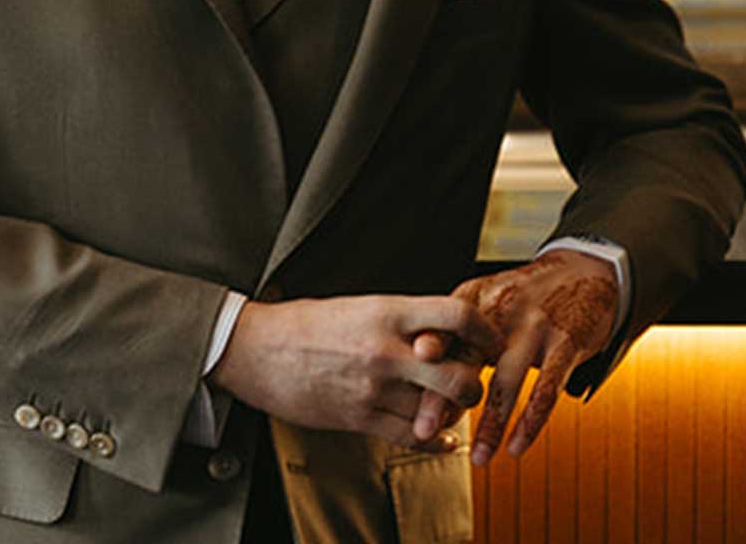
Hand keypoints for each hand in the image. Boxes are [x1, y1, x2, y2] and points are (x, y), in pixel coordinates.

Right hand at [207, 295, 498, 451]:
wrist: (255, 350)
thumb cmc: (304, 324)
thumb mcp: (358, 305)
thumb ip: (401, 319)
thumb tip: (443, 330)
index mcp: (387, 312)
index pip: (457, 317)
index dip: (484, 332)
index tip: (490, 342)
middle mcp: (386, 350)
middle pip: (459, 375)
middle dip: (475, 383)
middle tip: (472, 380)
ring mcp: (373, 388)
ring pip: (439, 412)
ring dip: (453, 413)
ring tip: (449, 407)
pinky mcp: (359, 418)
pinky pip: (412, 437)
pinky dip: (435, 441)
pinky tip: (441, 438)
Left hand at [415, 252, 618, 464]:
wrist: (584, 272)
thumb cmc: (524, 297)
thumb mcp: (485, 301)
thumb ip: (454, 334)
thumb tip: (416, 374)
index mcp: (474, 297)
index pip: (441, 334)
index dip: (423, 367)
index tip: (402, 394)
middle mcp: (501, 309)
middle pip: (467, 358)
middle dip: (443, 398)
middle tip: (423, 430)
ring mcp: (536, 326)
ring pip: (507, 381)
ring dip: (491, 424)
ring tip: (478, 457)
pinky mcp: (567, 343)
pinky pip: (547, 388)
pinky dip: (530, 422)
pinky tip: (517, 447)